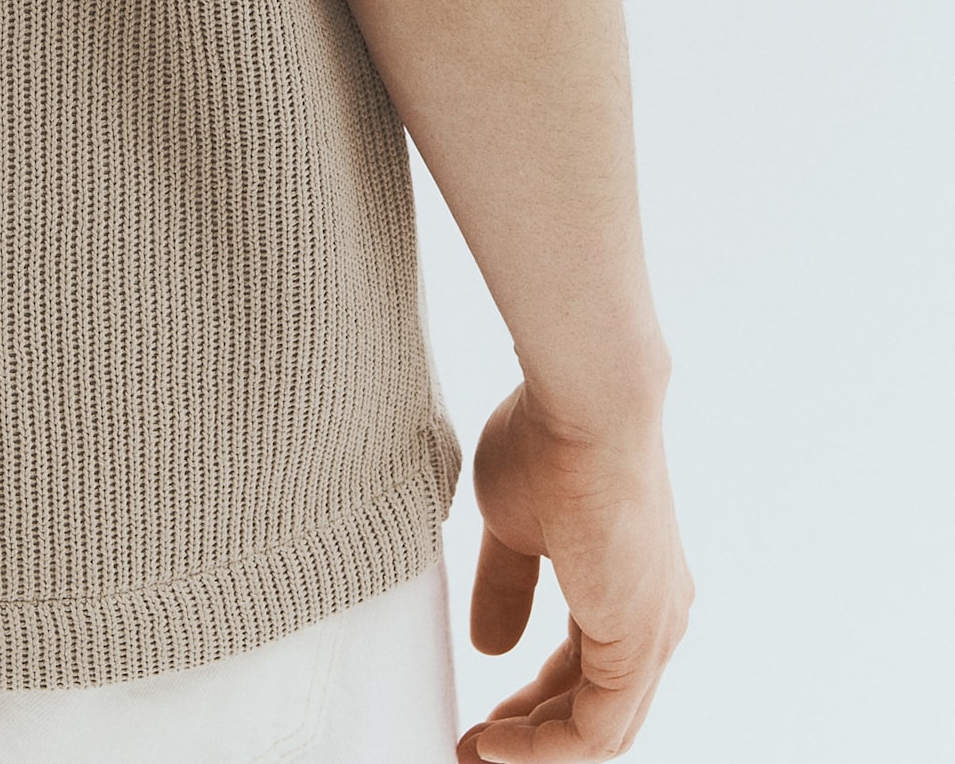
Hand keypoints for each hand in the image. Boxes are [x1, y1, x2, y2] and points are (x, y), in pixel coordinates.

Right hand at [455, 379, 691, 759]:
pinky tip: (499, 746)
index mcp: (631, 587)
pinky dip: (546, 748)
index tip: (486, 718)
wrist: (585, 403)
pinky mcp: (638, 641)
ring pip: (600, 727)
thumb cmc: (549, 439)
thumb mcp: (513, 526)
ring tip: (479, 752)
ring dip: (535, 748)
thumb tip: (492, 646)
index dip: (534, 703)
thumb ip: (509, 590)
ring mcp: (653, 631)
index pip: (585, 670)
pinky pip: (596, 728)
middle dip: (531, 735)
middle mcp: (655, 616)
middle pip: (595, 708)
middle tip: (477, 747)